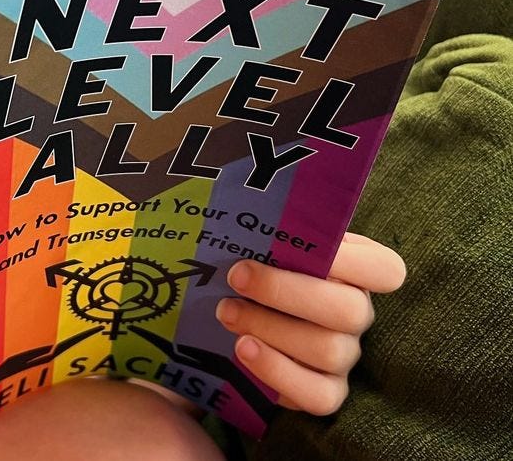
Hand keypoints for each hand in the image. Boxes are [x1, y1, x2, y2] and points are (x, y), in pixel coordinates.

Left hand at [215, 232, 405, 415]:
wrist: (245, 305)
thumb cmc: (265, 261)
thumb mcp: (279, 239)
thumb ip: (284, 231)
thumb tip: (263, 214)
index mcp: (361, 271)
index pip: (385, 270)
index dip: (353, 260)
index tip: (303, 245)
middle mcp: (360, 313)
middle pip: (348, 311)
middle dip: (285, 292)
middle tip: (237, 275)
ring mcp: (346, 355)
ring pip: (327, 350)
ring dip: (269, 328)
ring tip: (226, 311)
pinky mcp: (327, 391)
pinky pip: (318, 396)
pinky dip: (277, 372)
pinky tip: (244, 349)